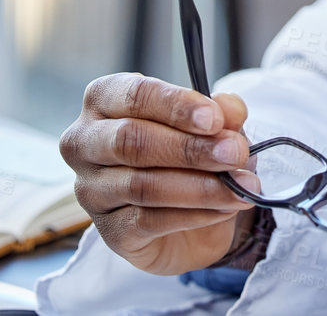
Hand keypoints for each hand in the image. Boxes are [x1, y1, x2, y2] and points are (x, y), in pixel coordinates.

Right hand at [59, 73, 261, 275]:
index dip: (176, 105)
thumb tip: (230, 110)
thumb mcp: (210, 127)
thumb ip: (220, 113)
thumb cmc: (187, 155)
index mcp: (104, 100)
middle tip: (235, 153)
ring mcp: (91, 190)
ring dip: (201, 186)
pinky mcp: (108, 231)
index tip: (215, 119)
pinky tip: (226, 207)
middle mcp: (85, 143)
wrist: (187, 218)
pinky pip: (151, 221)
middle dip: (189, 147)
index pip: (134, 95)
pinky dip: (196, 213)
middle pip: (131, 140)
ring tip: (241, 185)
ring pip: (142, 185)